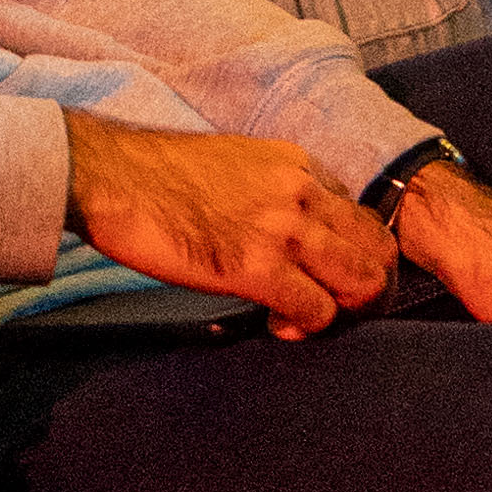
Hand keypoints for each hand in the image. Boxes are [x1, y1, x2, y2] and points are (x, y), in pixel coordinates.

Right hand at [61, 118, 393, 340]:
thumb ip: (275, 190)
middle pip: (378, 249)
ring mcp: (282, 228)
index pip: (362, 215)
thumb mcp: (236, 163)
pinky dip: (306, 328)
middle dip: (369, 289)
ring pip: (362, 282)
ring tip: (310, 319)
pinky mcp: (255, 267)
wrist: (113, 175)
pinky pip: (316, 311)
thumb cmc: (162, 174)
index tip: (327, 276)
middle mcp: (300, 192)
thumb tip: (289, 230)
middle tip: (337, 309)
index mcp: (296, 164)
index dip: (353, 254)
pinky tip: (278, 323)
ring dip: (345, 312)